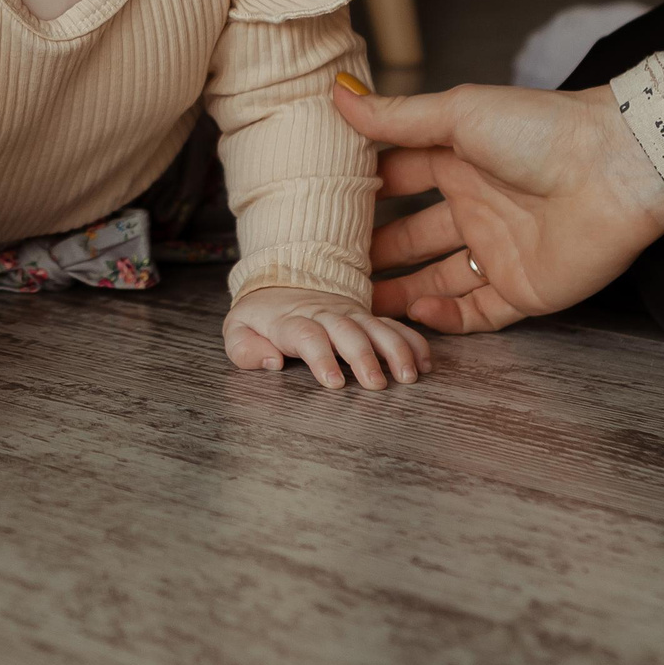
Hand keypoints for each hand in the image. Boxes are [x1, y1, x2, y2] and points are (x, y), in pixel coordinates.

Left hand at [223, 284, 429, 389]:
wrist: (281, 279)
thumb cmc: (260, 315)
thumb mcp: (237, 329)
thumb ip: (245, 349)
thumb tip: (271, 362)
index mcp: (290, 319)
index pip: (306, 335)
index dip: (321, 358)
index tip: (334, 382)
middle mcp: (324, 314)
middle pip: (346, 331)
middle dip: (363, 357)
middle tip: (377, 385)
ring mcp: (348, 313)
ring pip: (376, 327)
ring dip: (395, 350)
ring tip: (409, 376)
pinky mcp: (366, 316)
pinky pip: (394, 326)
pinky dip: (412, 341)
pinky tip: (426, 362)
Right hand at [332, 78, 663, 333]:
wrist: (617, 168)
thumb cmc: (541, 129)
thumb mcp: (458, 114)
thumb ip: (395, 116)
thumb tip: (337, 94)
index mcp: (459, 160)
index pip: (399, 180)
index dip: (362, 194)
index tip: (316, 205)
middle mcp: (476, 206)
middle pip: (411, 236)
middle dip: (371, 251)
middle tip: (324, 266)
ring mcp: (499, 250)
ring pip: (436, 279)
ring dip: (398, 292)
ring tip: (354, 302)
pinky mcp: (524, 288)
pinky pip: (477, 312)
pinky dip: (444, 316)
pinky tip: (414, 310)